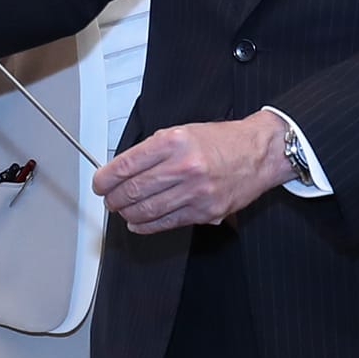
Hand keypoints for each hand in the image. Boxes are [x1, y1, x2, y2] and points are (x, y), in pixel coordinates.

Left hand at [93, 113, 289, 233]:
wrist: (259, 152)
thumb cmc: (222, 141)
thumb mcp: (182, 132)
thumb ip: (153, 151)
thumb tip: (123, 170)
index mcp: (174, 141)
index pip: (126, 165)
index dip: (105, 178)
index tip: (99, 183)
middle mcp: (184, 166)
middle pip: (133, 190)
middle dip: (113, 198)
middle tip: (109, 199)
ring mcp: (195, 192)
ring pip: (146, 210)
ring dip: (127, 213)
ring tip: (122, 210)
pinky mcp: (205, 211)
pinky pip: (166, 223)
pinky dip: (146, 225)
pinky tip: (138, 222)